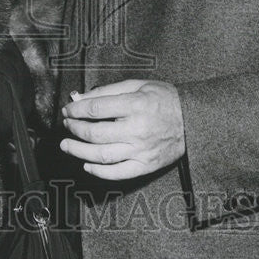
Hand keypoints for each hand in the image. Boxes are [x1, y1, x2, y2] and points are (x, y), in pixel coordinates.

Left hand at [59, 79, 185, 180]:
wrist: (192, 120)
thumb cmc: (164, 99)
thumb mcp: (137, 85)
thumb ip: (107, 91)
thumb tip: (80, 98)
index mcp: (135, 105)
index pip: (96, 109)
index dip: (76, 110)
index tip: (67, 110)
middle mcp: (137, 129)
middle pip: (95, 133)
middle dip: (74, 129)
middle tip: (66, 125)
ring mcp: (141, 151)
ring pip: (102, 155)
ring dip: (79, 151)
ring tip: (66, 145)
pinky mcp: (146, 166)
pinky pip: (118, 173)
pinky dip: (99, 171)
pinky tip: (87, 164)